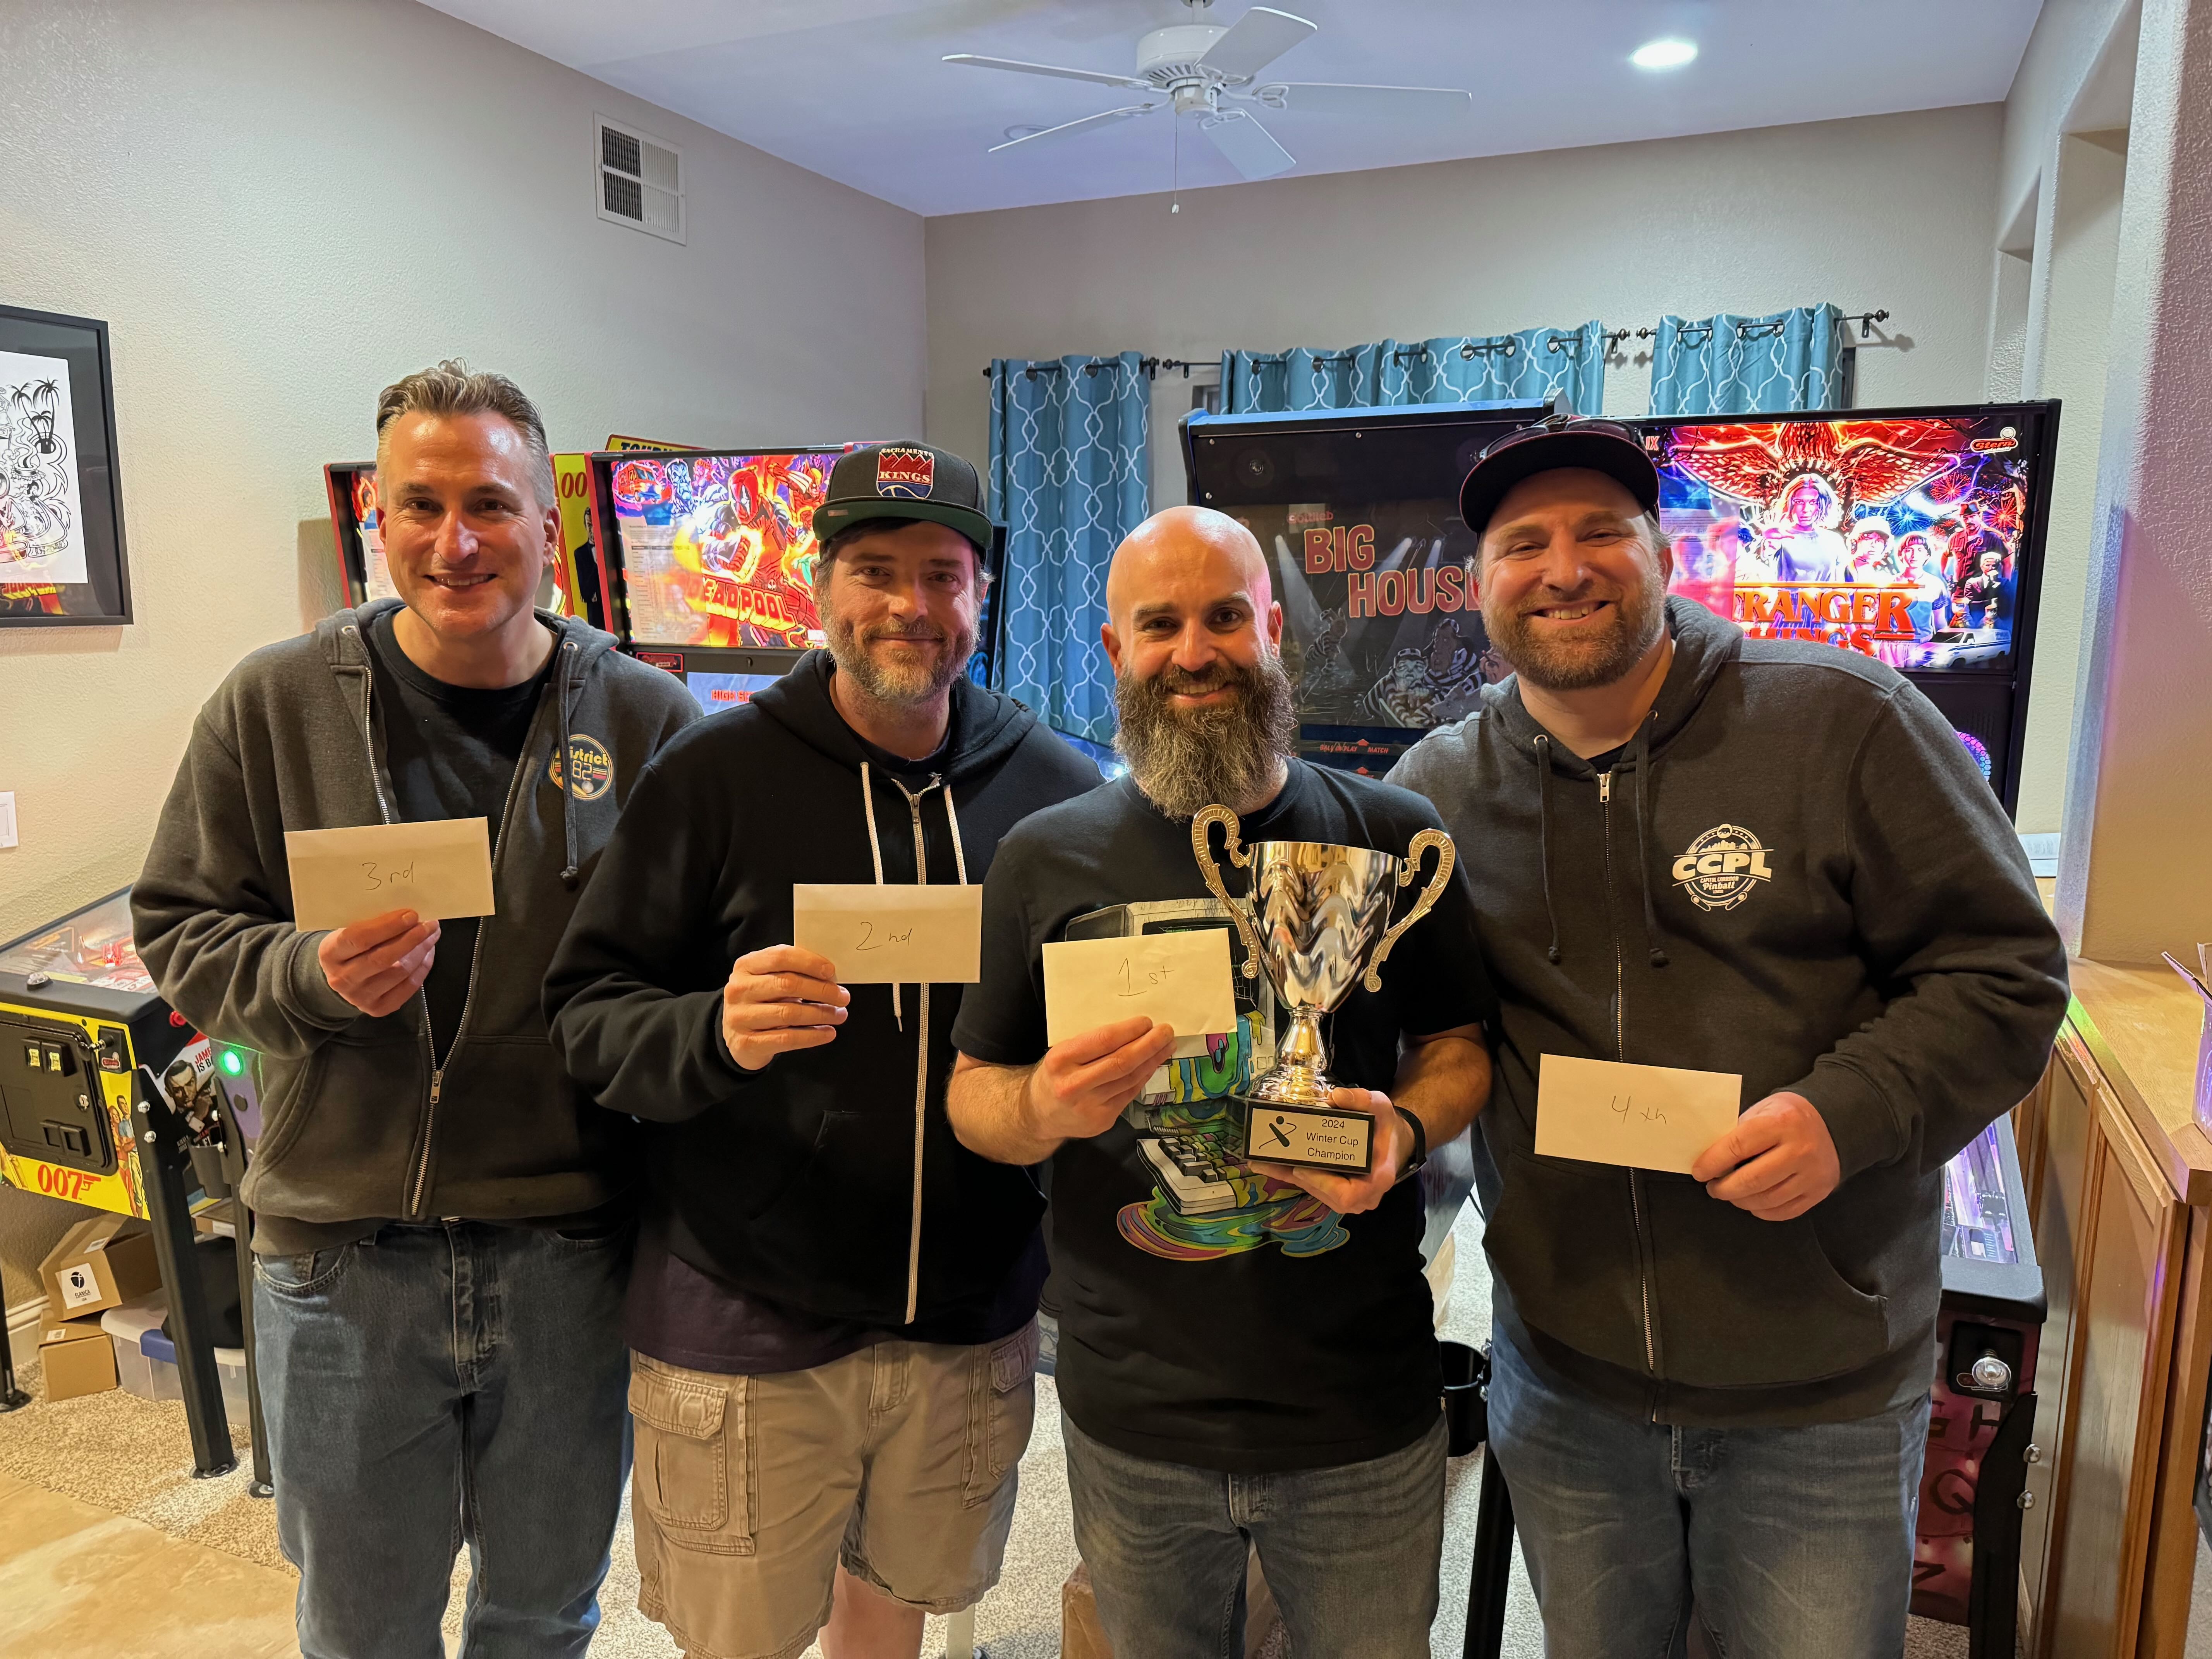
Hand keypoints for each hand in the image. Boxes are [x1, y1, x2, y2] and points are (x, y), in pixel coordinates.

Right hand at [317, 909, 439, 1017]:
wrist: (340, 978)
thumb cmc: (349, 948)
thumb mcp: (348, 932)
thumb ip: (372, 925)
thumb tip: (408, 915)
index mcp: (330, 954)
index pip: (361, 938)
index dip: (389, 926)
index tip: (411, 915)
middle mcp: (342, 979)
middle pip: (383, 958)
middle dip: (411, 939)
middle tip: (429, 925)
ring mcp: (360, 997)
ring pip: (400, 972)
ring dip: (421, 951)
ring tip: (431, 936)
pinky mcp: (378, 1008)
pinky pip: (408, 987)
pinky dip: (422, 967)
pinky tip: (427, 953)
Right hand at [723, 945, 848, 1070]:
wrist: (735, 1036)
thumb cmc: (760, 1000)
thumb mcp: (768, 979)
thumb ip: (792, 971)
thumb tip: (829, 974)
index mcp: (745, 966)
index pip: (780, 957)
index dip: (809, 962)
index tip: (831, 971)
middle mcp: (739, 990)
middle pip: (787, 984)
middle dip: (821, 990)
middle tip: (842, 997)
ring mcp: (740, 1017)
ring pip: (789, 1013)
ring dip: (821, 1014)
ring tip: (839, 1014)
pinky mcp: (747, 1043)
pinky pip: (787, 1038)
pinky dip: (812, 1036)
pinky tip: (827, 1033)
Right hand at [1022, 1017, 1178, 1144]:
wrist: (1038, 1114)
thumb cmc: (1055, 1075)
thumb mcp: (1062, 1052)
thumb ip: (1090, 1043)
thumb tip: (1132, 1029)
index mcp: (1061, 1060)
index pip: (1103, 1041)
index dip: (1129, 1030)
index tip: (1147, 1021)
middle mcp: (1074, 1084)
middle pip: (1121, 1062)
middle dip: (1149, 1045)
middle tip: (1166, 1032)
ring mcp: (1089, 1106)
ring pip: (1129, 1079)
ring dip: (1152, 1060)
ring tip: (1167, 1046)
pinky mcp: (1102, 1120)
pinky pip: (1129, 1094)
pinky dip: (1144, 1077)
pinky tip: (1152, 1064)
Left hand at [1253, 1087, 1411, 1215]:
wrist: (1391, 1140)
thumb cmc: (1386, 1126)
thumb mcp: (1381, 1107)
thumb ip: (1363, 1100)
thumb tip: (1336, 1096)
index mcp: (1377, 1179)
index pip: (1347, 1196)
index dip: (1322, 1185)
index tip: (1303, 1167)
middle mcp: (1363, 1195)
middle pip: (1325, 1195)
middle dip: (1298, 1176)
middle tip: (1272, 1158)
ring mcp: (1348, 1196)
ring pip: (1314, 1190)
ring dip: (1288, 1175)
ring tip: (1261, 1159)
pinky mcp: (1334, 1190)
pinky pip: (1310, 1185)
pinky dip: (1289, 1174)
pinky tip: (1266, 1163)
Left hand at [1689, 1091, 1840, 1220]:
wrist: (1832, 1122)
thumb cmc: (1788, 1115)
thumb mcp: (1762, 1109)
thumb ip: (1739, 1132)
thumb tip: (1710, 1158)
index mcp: (1781, 1123)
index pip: (1738, 1147)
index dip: (1713, 1162)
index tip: (1699, 1171)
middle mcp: (1800, 1150)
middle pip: (1752, 1180)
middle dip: (1724, 1188)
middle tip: (1713, 1187)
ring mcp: (1812, 1174)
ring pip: (1767, 1200)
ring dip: (1740, 1201)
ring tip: (1730, 1194)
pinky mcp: (1819, 1191)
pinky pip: (1784, 1211)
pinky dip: (1762, 1211)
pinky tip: (1752, 1202)